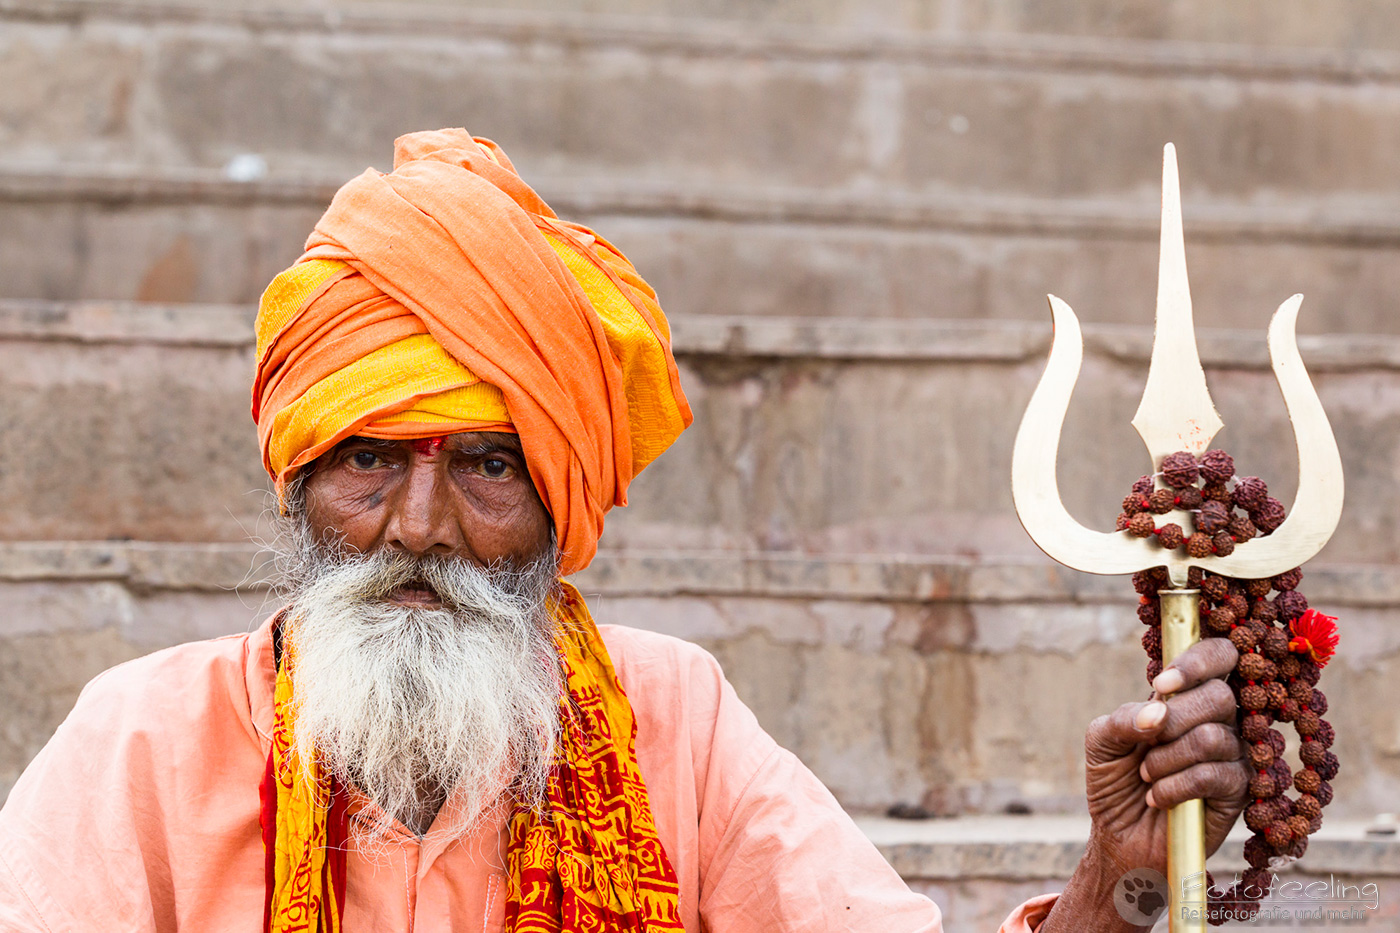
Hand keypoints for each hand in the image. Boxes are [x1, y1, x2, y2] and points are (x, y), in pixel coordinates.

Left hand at [1039, 638, 1248, 931]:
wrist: (1120, 837)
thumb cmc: (1114, 781)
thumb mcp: (1102, 742)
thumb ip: (1123, 719)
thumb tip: (1156, 713)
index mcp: (1187, 697)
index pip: (1219, 656)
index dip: (1197, 662)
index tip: (1161, 686)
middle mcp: (1216, 720)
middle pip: (1219, 696)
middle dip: (1173, 719)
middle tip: (1147, 742)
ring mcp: (1233, 755)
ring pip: (1213, 737)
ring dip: (1166, 758)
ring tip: (1146, 775)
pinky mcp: (1238, 792)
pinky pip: (1215, 775)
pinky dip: (1174, 786)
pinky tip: (1156, 797)